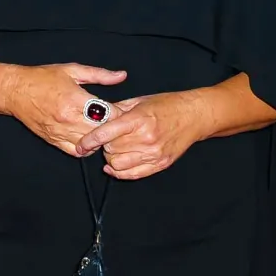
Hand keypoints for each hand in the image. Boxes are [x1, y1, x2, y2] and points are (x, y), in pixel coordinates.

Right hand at [4, 63, 126, 155]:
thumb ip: (99, 75)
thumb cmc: (43, 78)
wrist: (16, 90)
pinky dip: (86, 148)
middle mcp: (68, 118)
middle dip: (113, 128)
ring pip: (91, 144)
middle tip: (118, 123)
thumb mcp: (72, 70)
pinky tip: (88, 138)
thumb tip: (121, 76)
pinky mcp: (53, 140)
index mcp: (75, 99)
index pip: (108, 113)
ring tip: (104, 131)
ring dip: (100, 139)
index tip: (124, 110)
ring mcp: (60, 132)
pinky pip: (76, 151)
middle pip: (102, 131)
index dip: (120, 113)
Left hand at [75, 90, 209, 179]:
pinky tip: (115, 166)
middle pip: (110, 150)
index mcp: (138, 119)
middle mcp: (146, 138)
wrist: (194, 116)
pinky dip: (120, 172)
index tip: (81, 145)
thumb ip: (117, 110)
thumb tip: (97, 116)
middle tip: (107, 139)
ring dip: (112, 158)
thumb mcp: (139, 101)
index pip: (107, 133)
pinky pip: (133, 174)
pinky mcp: (160, 164)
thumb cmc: (166, 105)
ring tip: (116, 149)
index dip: (90, 140)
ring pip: (118, 165)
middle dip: (104, 145)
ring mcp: (154, 153)